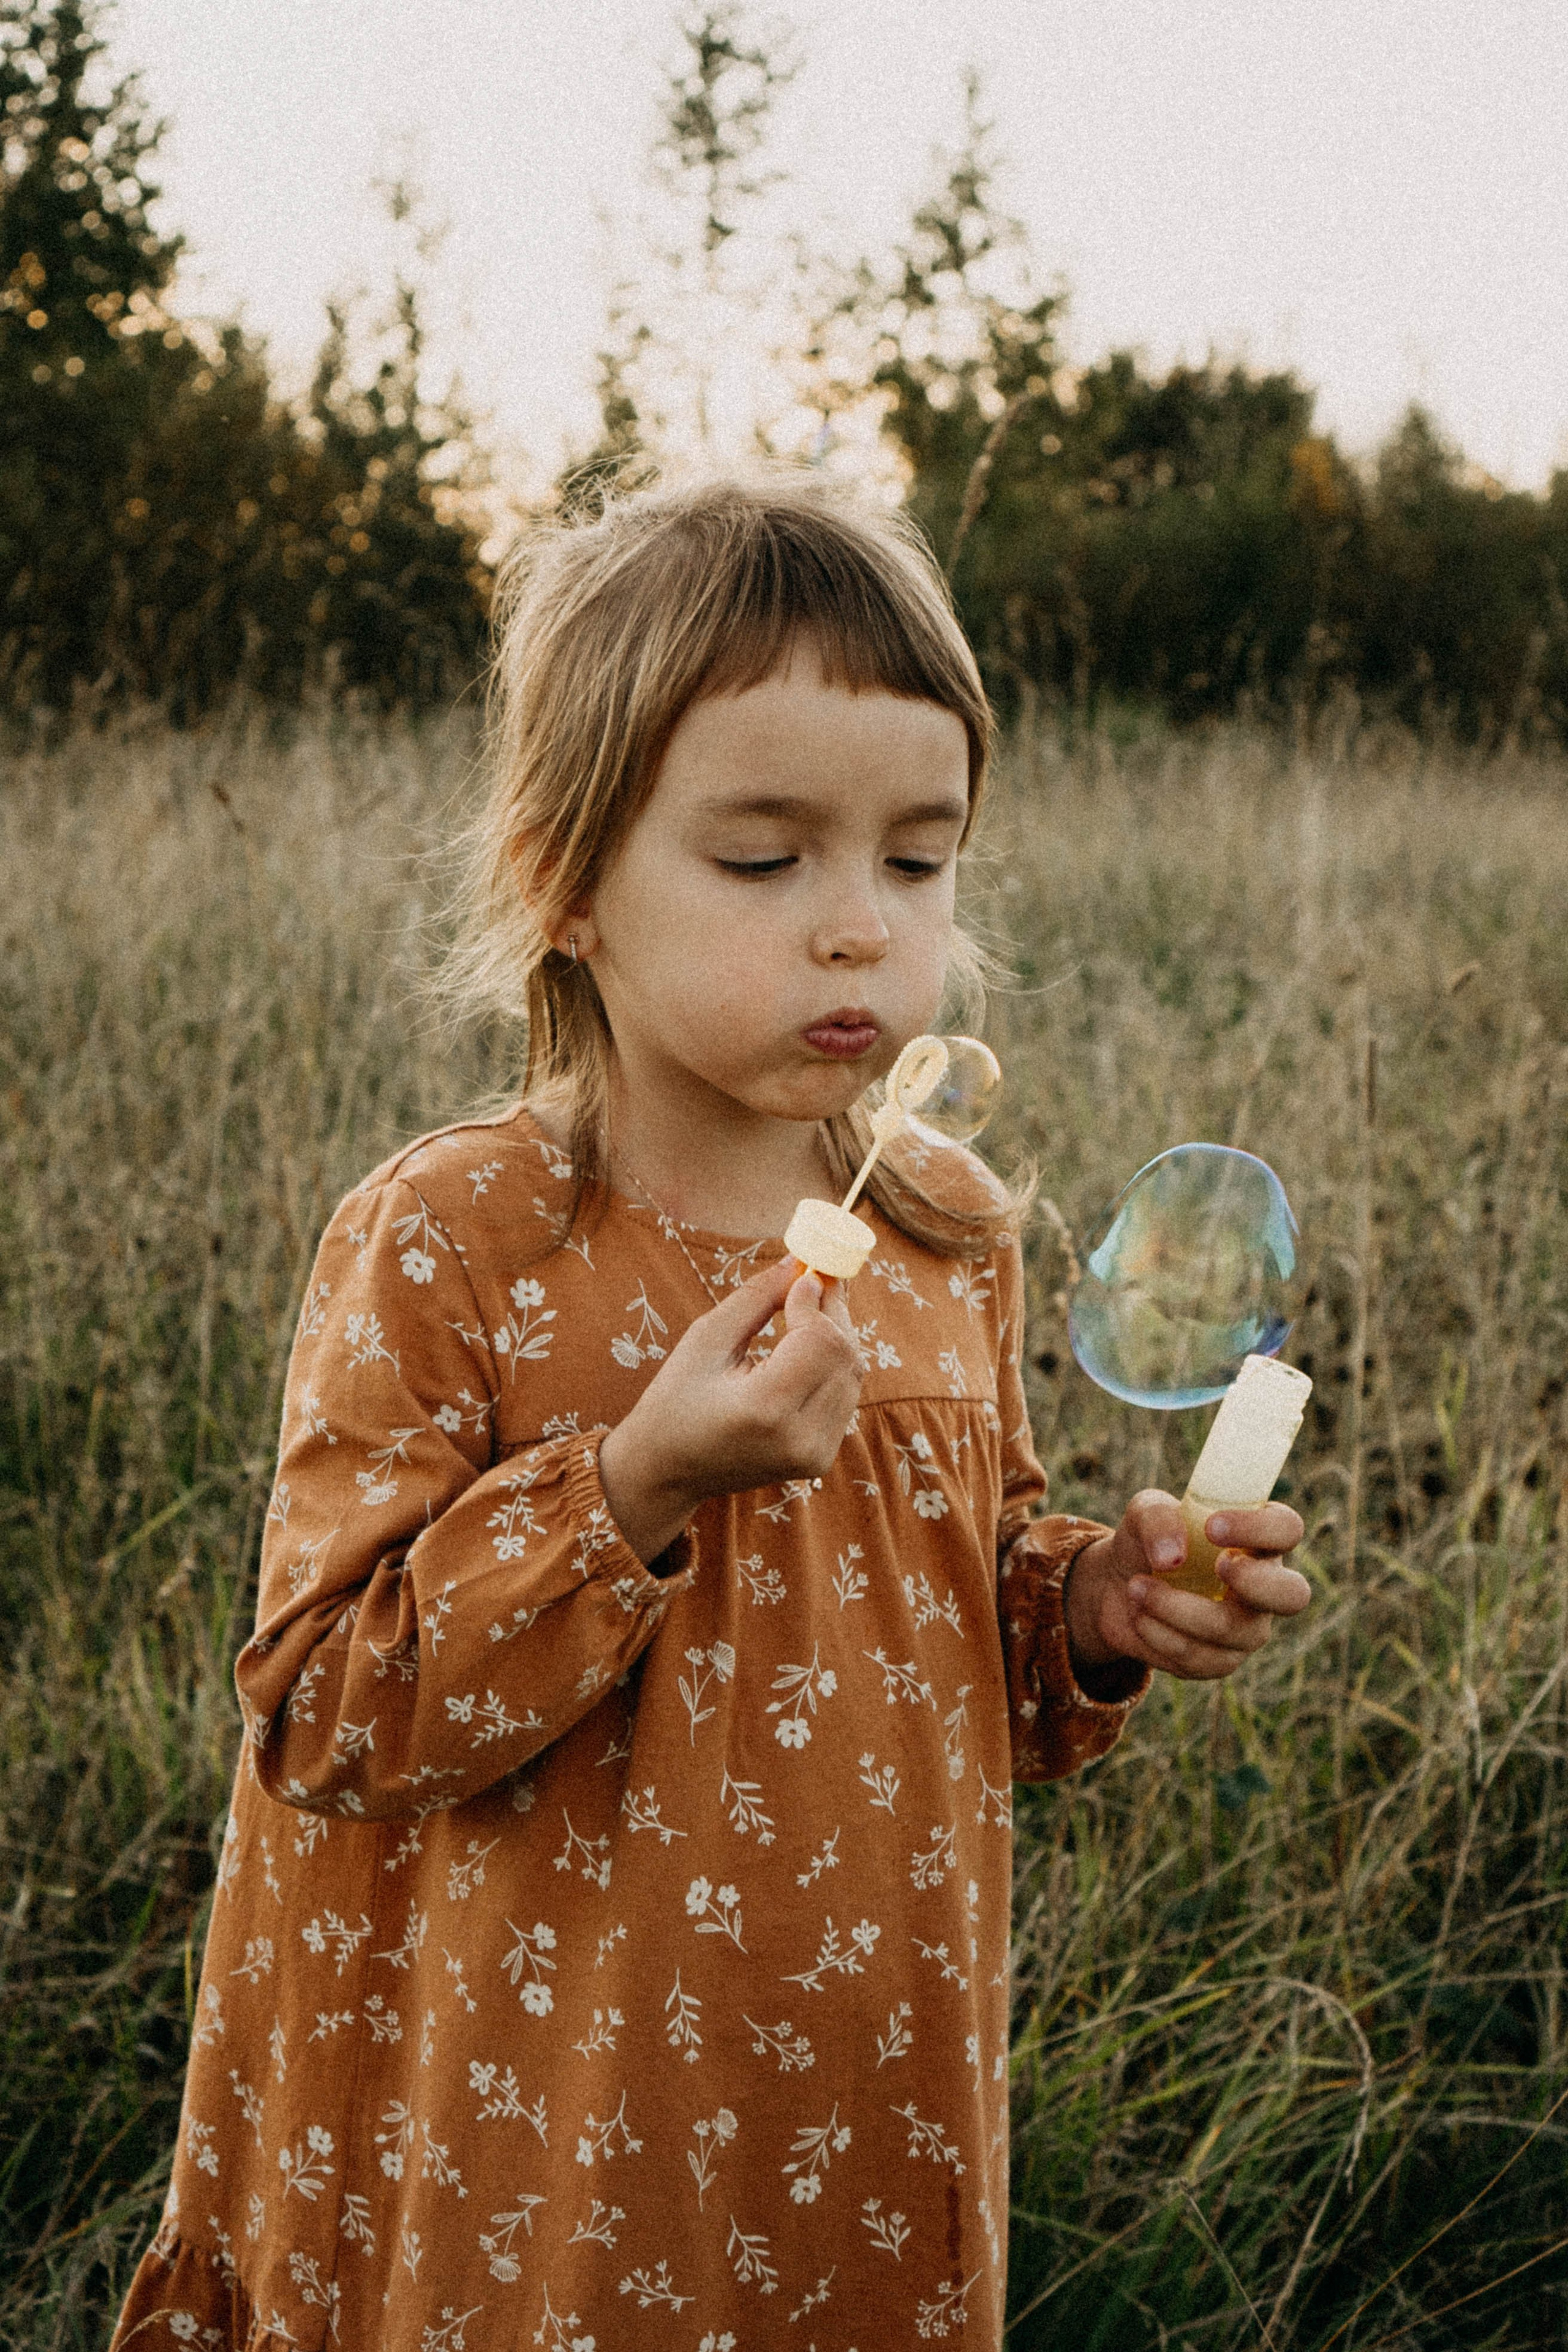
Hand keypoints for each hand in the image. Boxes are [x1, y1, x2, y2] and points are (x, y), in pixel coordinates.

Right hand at [599, 1257, 863, 1564]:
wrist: (666, 1472)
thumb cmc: (675, 1399)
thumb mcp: (705, 1340)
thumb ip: (757, 1298)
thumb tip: (800, 1262)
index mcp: (764, 1410)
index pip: (820, 1341)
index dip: (816, 1300)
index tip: (802, 1272)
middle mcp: (799, 1439)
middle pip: (845, 1356)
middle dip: (834, 1310)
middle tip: (816, 1276)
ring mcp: (814, 1455)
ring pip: (852, 1375)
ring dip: (837, 1334)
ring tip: (810, 1306)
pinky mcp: (819, 1460)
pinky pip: (844, 1396)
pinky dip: (834, 1364)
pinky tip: (810, 1343)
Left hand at [1064, 1488, 1309, 1682]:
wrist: (1118, 1587)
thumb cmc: (1148, 1541)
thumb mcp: (1144, 1513)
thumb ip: (1158, 1519)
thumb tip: (1171, 1557)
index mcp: (1257, 1540)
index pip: (1286, 1530)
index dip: (1259, 1529)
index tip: (1213, 1527)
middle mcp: (1264, 1587)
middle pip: (1293, 1595)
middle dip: (1255, 1582)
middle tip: (1216, 1566)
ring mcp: (1247, 1629)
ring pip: (1229, 1629)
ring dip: (1173, 1607)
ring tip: (1136, 1587)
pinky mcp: (1219, 1661)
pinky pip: (1196, 1657)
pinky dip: (1158, 1633)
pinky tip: (1139, 1615)